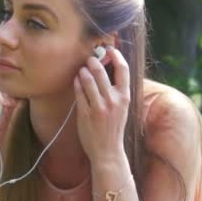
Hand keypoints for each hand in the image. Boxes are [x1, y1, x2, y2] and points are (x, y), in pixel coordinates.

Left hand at [73, 46, 130, 162]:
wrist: (108, 151)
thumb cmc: (114, 127)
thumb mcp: (121, 107)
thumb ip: (117, 90)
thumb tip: (110, 68)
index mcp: (124, 97)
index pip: (123, 70)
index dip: (116, 55)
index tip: (110, 49)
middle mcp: (113, 101)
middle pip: (101, 72)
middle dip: (93, 61)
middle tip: (89, 59)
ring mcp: (98, 107)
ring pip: (88, 80)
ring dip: (83, 71)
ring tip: (82, 69)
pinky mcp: (86, 114)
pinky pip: (79, 93)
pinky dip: (77, 83)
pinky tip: (76, 80)